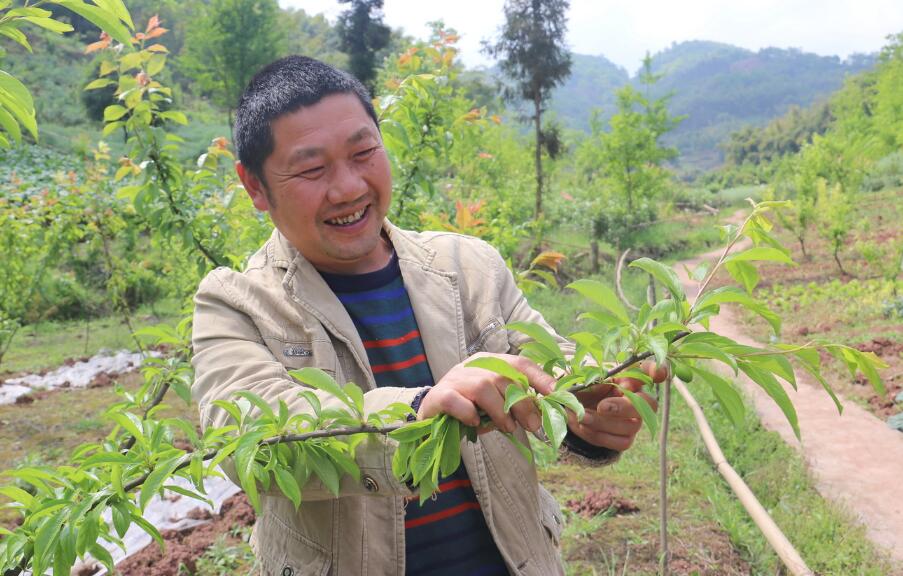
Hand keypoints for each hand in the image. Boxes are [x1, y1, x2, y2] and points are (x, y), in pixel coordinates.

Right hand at [417, 353, 553, 433]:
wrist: (433, 414)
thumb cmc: (472, 407)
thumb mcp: (498, 401)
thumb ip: (517, 401)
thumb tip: (545, 410)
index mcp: (491, 362)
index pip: (520, 364)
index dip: (540, 378)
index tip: (557, 394)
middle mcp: (473, 365)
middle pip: (504, 378)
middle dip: (523, 404)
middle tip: (533, 425)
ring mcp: (455, 378)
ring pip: (483, 388)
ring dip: (500, 412)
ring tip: (507, 428)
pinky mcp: (439, 395)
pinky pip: (457, 401)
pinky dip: (469, 414)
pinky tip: (475, 424)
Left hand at [565, 361, 665, 450]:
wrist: (570, 410)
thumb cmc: (580, 388)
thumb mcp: (581, 378)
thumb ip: (590, 379)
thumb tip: (594, 384)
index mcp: (628, 377)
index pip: (648, 371)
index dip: (658, 370)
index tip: (657, 373)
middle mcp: (637, 398)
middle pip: (648, 404)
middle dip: (624, 407)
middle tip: (602, 407)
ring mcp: (634, 420)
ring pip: (631, 426)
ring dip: (603, 422)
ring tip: (581, 416)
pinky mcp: (626, 438)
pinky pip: (621, 442)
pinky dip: (599, 435)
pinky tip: (584, 426)